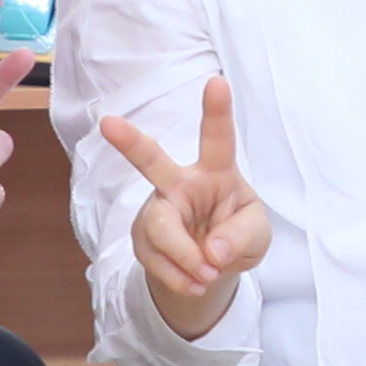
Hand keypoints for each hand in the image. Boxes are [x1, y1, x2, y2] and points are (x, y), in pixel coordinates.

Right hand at [93, 78, 276, 337]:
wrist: (211, 270)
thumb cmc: (237, 236)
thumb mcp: (257, 236)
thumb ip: (241, 237)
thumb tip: (212, 251)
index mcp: (215, 171)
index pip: (217, 138)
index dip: (217, 110)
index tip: (217, 82)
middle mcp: (180, 183)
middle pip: (152, 161)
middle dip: (129, 142)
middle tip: (108, 124)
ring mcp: (157, 209)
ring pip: (159, 228)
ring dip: (185, 257)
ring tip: (207, 275)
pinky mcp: (143, 238)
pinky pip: (154, 258)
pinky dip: (179, 276)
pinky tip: (195, 283)